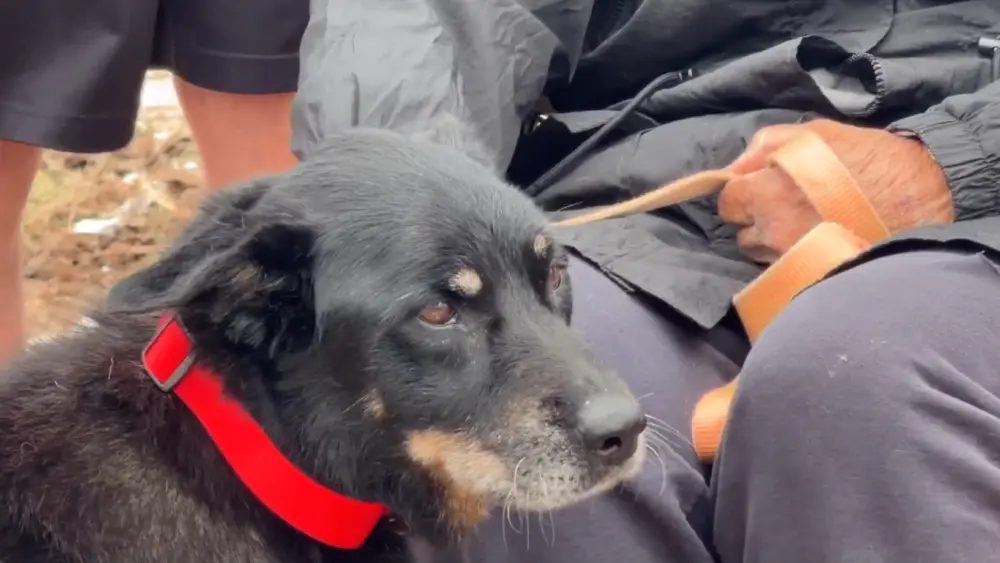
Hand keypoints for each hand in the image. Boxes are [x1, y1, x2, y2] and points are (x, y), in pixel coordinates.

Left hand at [717, 119, 954, 263]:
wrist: (924, 191)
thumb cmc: (868, 157)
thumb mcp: (814, 134)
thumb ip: (765, 145)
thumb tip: (733, 168)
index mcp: (768, 190)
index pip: (727, 202)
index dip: (741, 193)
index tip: (759, 189)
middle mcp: (774, 229)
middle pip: (741, 233)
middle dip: (756, 220)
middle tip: (785, 208)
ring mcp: (792, 258)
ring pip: (761, 256)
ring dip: (772, 243)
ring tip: (805, 226)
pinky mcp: (812, 276)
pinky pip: (784, 272)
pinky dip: (792, 260)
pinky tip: (814, 245)